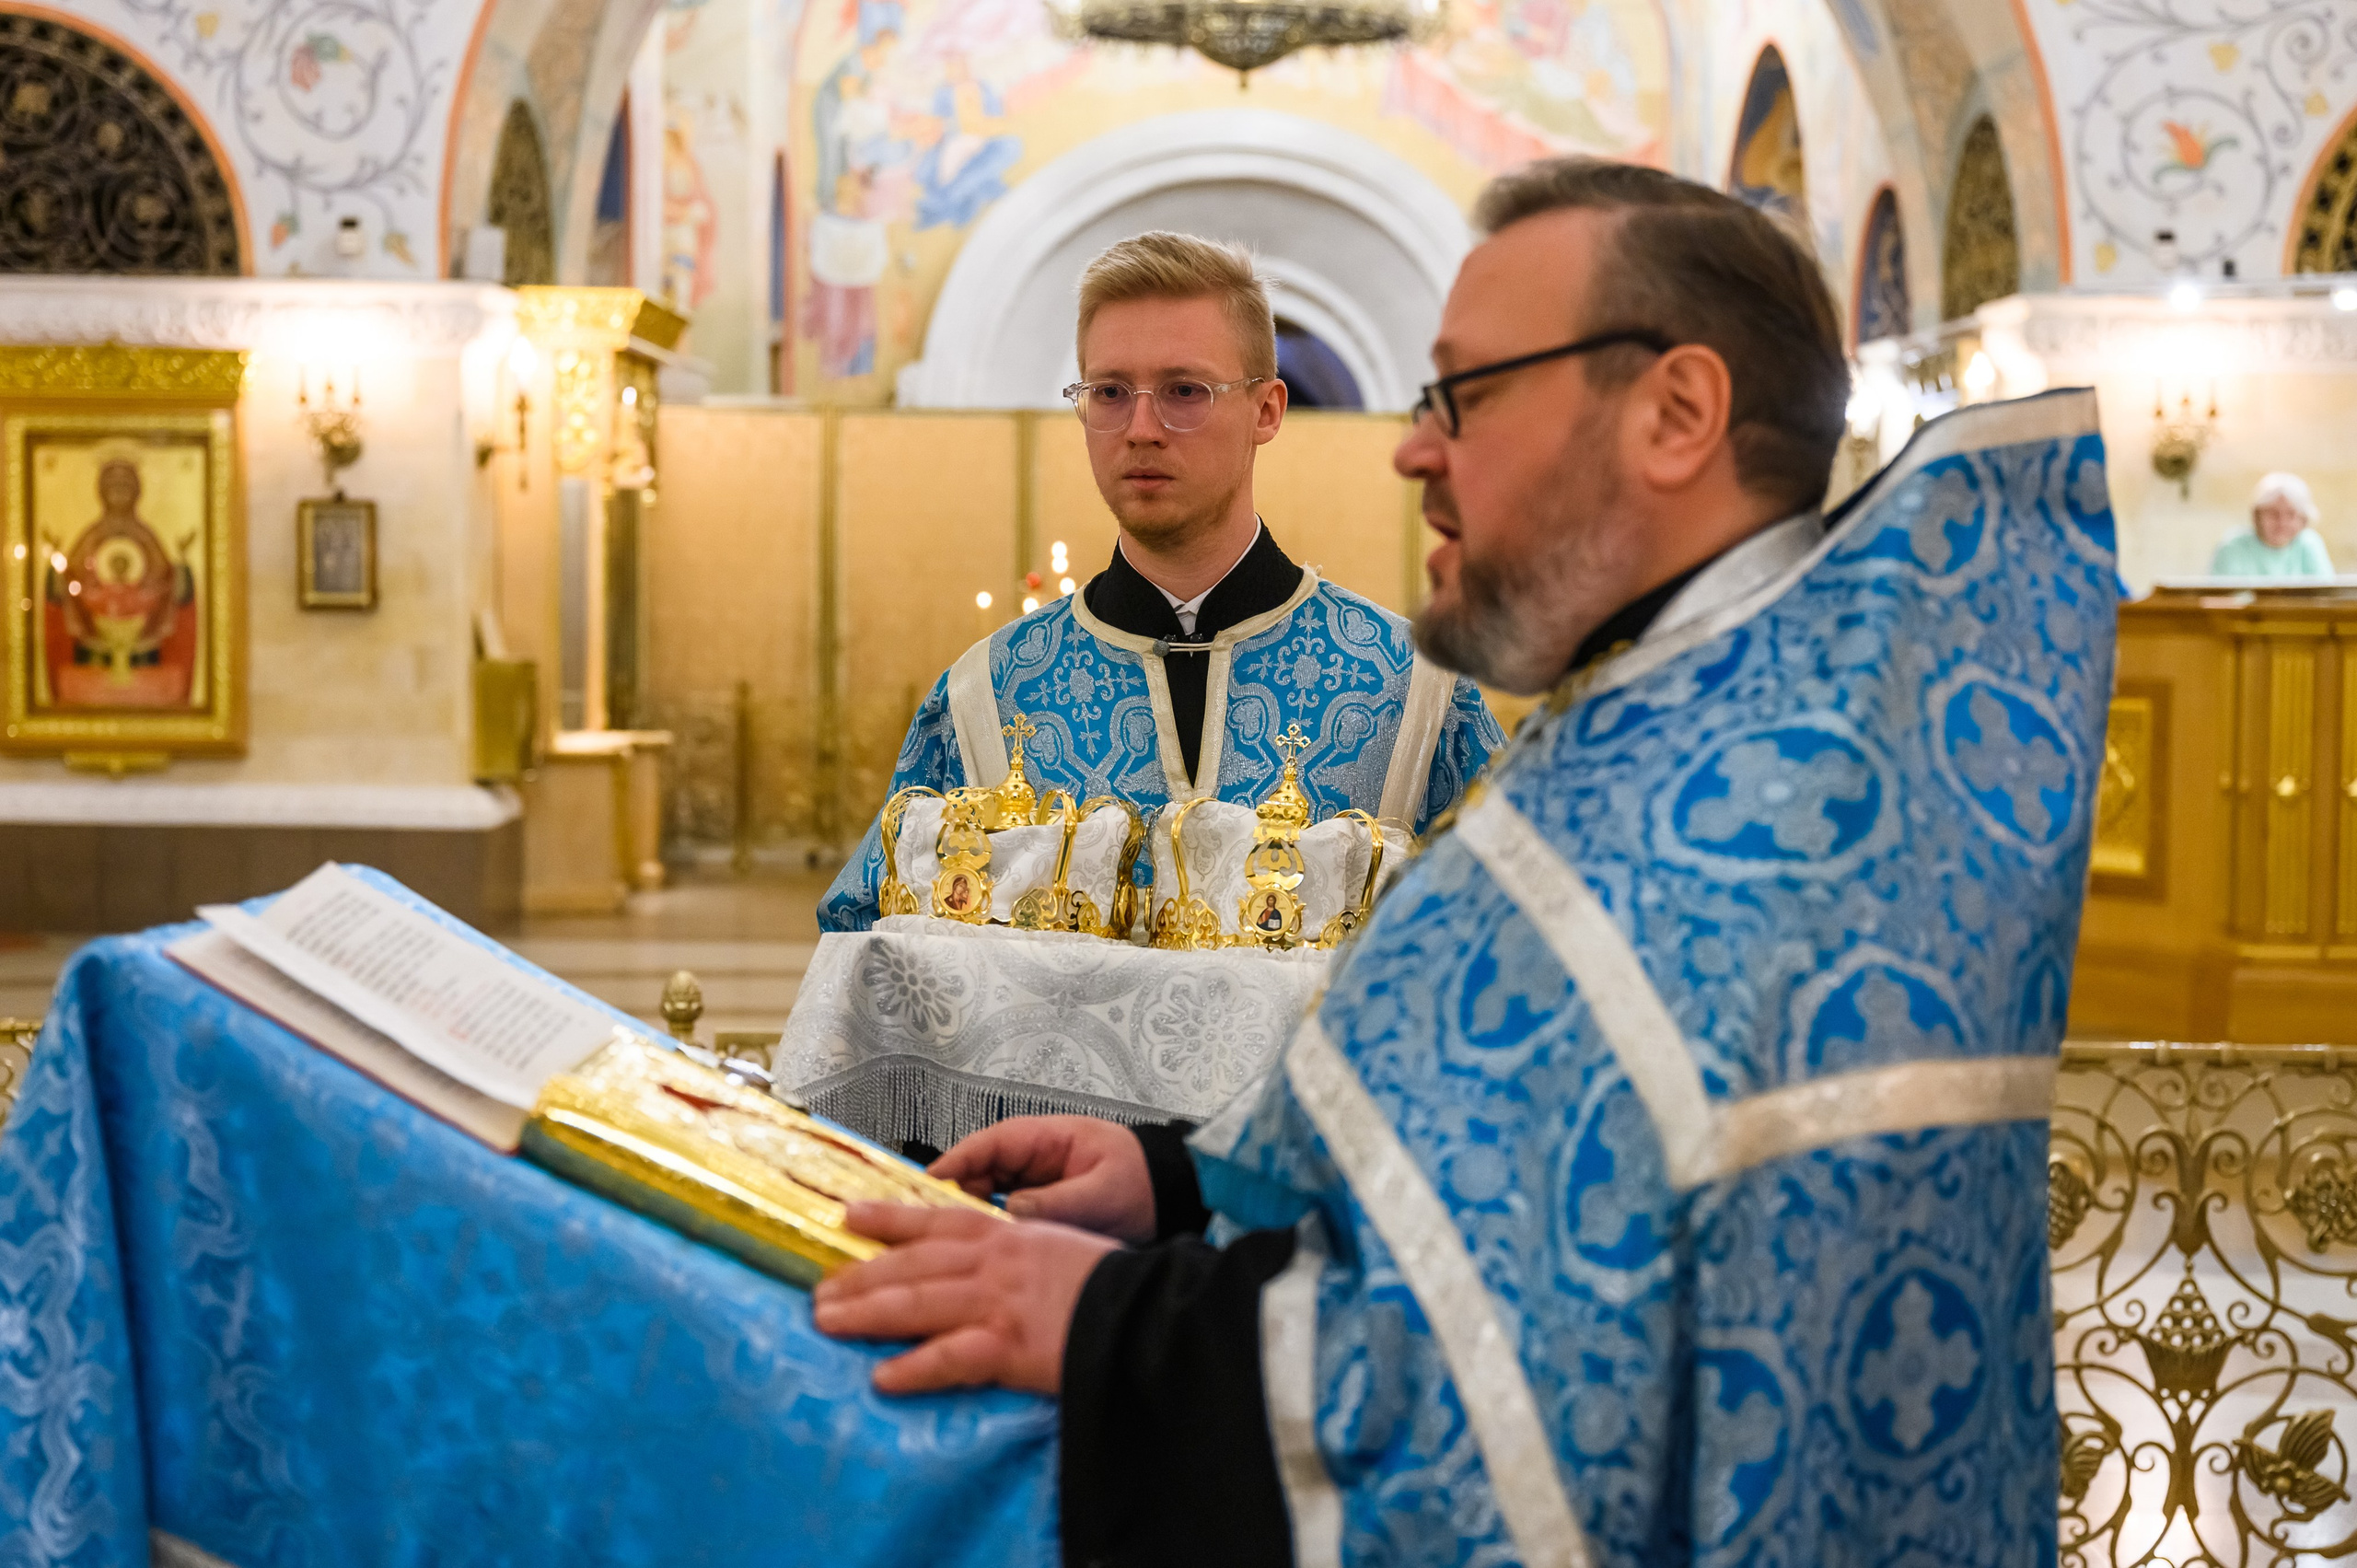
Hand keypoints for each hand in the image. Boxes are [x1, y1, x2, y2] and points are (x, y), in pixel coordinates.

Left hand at [812, 1202, 1116, 1394]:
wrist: (1153, 1313)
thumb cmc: (1117, 1284)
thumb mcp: (1066, 1248)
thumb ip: (1025, 1254)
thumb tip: (993, 1268)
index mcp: (1011, 1235)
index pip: (937, 1220)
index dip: (889, 1218)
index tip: (848, 1216)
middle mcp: (995, 1263)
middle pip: (912, 1264)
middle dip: (860, 1277)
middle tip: (818, 1292)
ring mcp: (998, 1303)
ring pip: (916, 1304)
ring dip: (866, 1314)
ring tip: (827, 1324)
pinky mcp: (1009, 1347)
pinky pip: (949, 1359)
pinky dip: (914, 1369)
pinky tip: (882, 1379)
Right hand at [929, 1115, 1156, 1243]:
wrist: (1169, 1195)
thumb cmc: (1140, 1181)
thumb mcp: (1100, 1193)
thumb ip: (1055, 1203)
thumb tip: (1009, 1214)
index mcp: (1041, 1138)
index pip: (982, 1146)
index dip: (949, 1167)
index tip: (924, 1190)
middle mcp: (1026, 1158)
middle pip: (971, 1176)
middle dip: (949, 1202)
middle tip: (929, 1234)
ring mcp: (1027, 1183)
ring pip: (980, 1200)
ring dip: (966, 1221)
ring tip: (947, 1250)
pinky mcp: (1033, 1208)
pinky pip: (999, 1217)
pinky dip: (988, 1233)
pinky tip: (978, 1256)